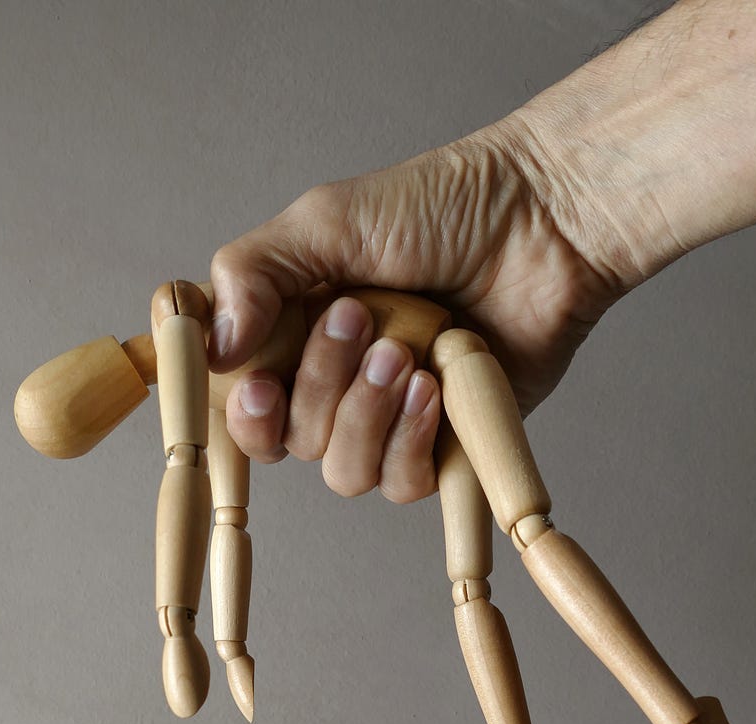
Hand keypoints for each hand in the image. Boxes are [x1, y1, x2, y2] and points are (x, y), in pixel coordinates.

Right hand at [209, 123, 623, 502]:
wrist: (543, 224)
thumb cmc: (440, 208)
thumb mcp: (325, 221)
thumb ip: (252, 273)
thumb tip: (212, 348)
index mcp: (294, 334)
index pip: (241, 404)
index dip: (244, 412)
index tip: (258, 384)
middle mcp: (335, 385)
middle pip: (289, 442)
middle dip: (319, 386)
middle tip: (360, 318)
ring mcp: (389, 419)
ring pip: (343, 471)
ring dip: (365, 416)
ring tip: (404, 351)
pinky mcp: (444, 447)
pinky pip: (401, 484)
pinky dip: (410, 441)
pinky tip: (433, 386)